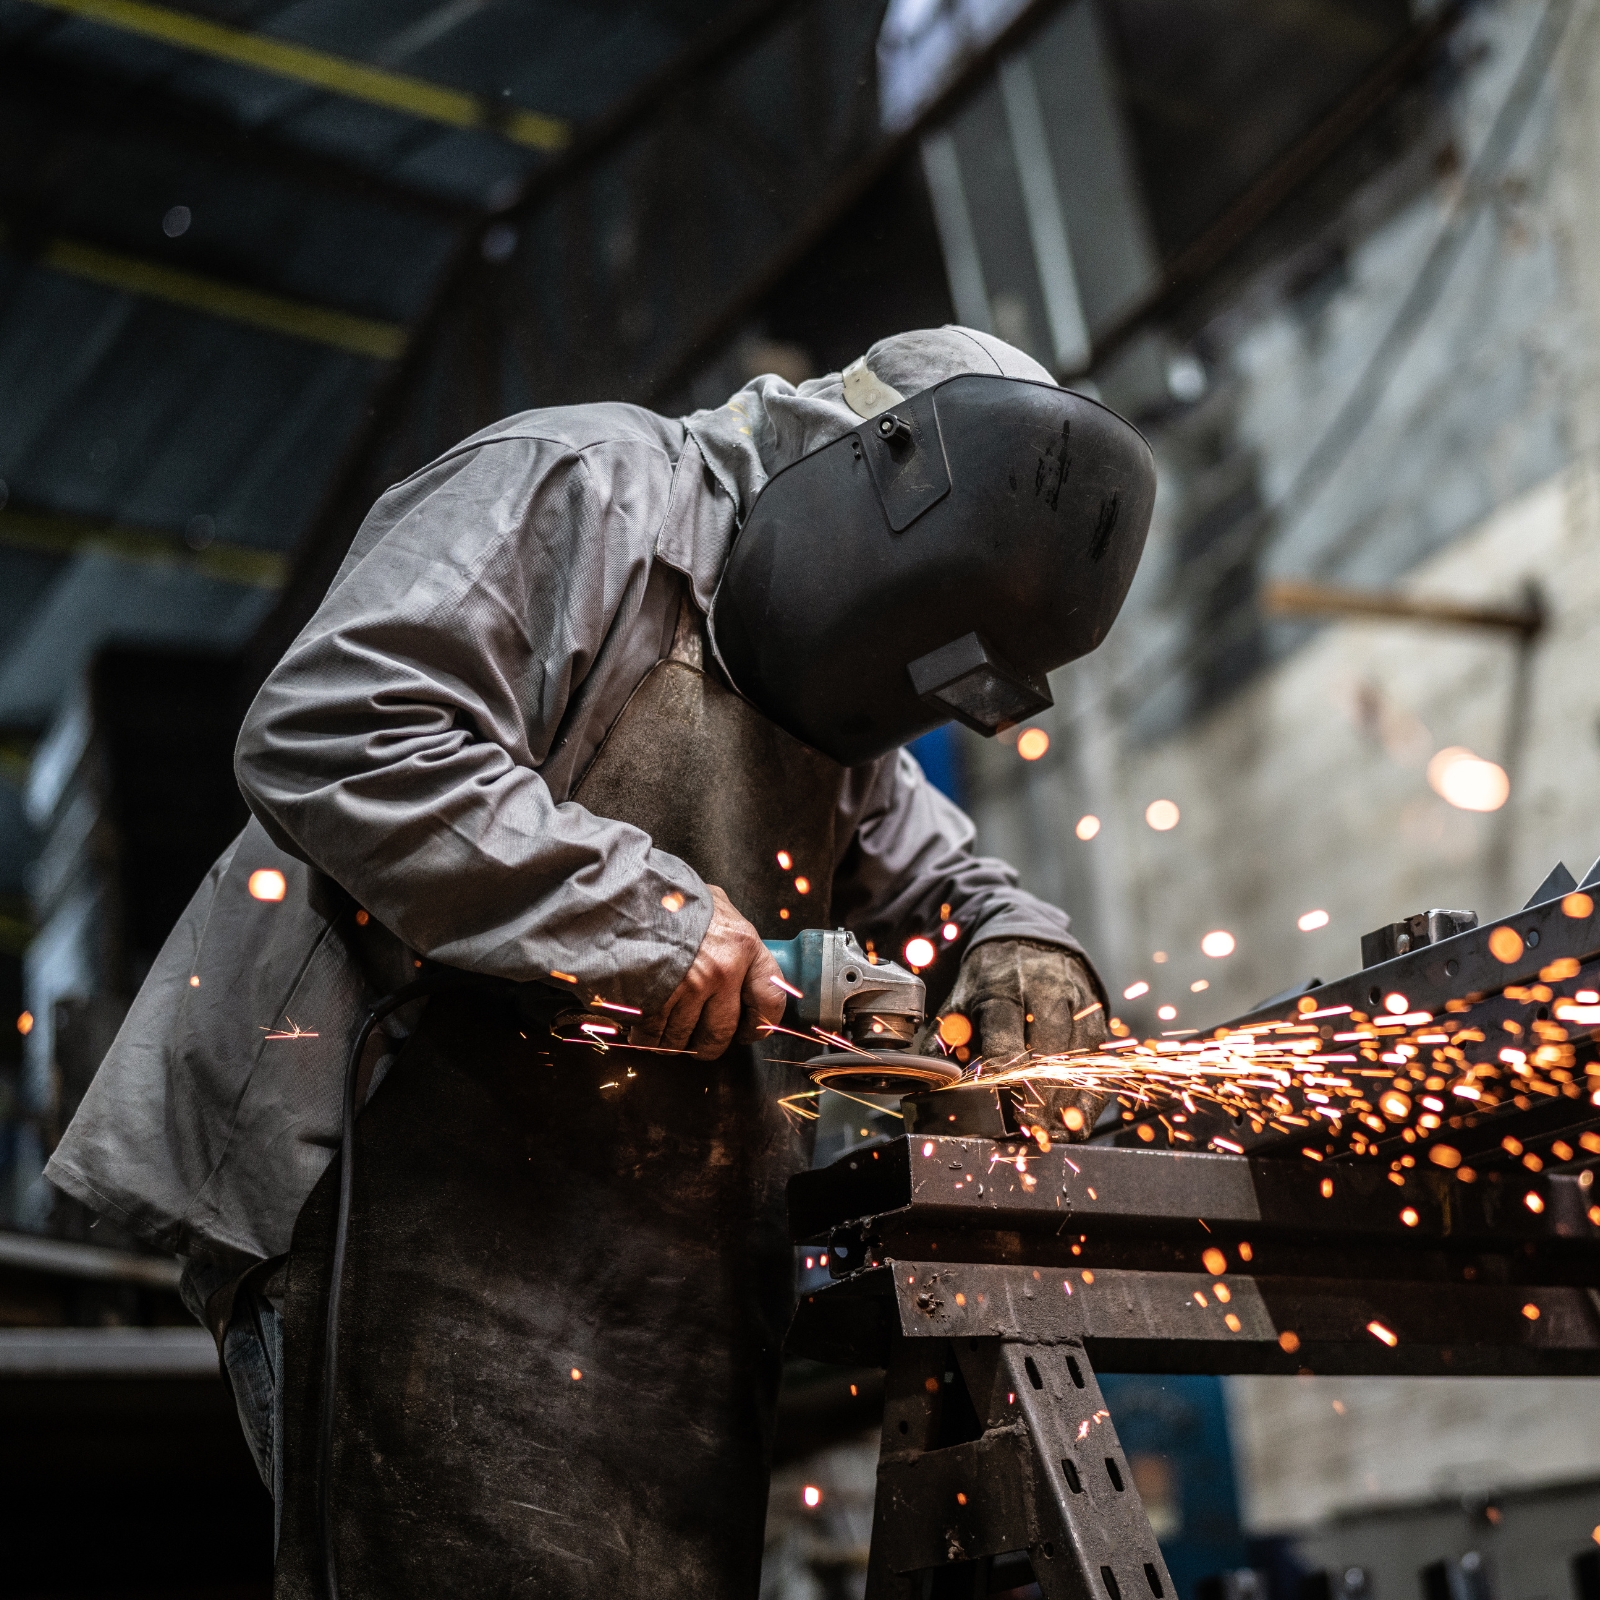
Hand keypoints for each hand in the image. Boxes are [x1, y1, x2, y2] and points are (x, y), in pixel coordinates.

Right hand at [630, 886, 785, 1059]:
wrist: (623, 891)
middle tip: (700, 1041)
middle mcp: (722, 971)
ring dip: (674, 1042)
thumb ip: (729, 935)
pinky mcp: (655, 1000)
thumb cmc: (670, 897)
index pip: (770, 999)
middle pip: (723, 1032)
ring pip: (685, 1040)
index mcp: (743, 945)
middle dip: (710, 1044)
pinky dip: (646, 1039)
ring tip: (665, 1029)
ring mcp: (687, 988)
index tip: (749, 1031)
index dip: (761, 1025)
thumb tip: (740, 955)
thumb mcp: (714, 905)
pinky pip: (653, 1038)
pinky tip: (643, 1027)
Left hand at [936, 939, 1109, 1138]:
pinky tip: (1079, 1119)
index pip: (1005, 1038)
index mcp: (1001, 989)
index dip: (1005, 1077)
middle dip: (1040, 1094)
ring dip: (1068, 1099)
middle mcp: (1043, 992)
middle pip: (1047, 1050)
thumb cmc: (989, 978)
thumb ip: (945, 1041)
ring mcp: (1074, 1001)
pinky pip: (1097, 1058)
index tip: (1003, 1109)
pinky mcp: (1095, 1013)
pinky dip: (1090, 1092)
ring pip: (1077, 1056)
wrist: (1026, 935)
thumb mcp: (959, 999)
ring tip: (1054, 1132)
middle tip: (1031, 1129)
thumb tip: (931, 1083)